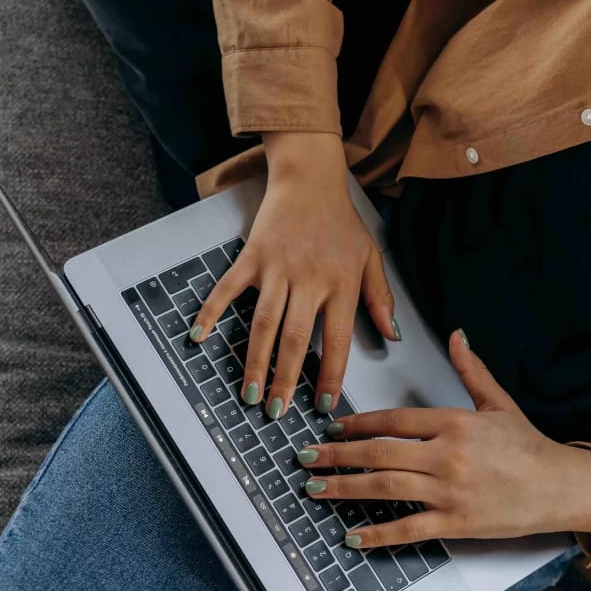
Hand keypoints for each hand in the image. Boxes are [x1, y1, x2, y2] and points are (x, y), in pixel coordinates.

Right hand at [187, 132, 399, 418]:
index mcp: (341, 285)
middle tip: (276, 411)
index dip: (330, 375)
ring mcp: (277, 269)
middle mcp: (309, 280)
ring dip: (254, 362)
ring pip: (263, 323)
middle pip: (294, 339)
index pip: (337, 340)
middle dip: (285, 379)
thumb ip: (381, 299)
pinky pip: (228, 289)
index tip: (323, 404)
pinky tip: (198, 337)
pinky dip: (211, 312)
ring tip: (249, 394)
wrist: (310, 179)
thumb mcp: (371, 258)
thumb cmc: (342, 222)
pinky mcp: (252, 256)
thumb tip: (392, 337)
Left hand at [297, 328, 590, 547]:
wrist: (561, 487)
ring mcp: (450, 491)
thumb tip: (457, 335)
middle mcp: (447, 455)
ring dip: (345, 488)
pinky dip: (379, 534)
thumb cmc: (528, 446)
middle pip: (379, 453)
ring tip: (315, 489)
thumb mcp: (499, 402)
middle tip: (305, 457)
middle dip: (337, 455)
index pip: (394, 420)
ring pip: (386, 488)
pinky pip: (409, 529)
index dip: (357, 423)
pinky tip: (353, 536)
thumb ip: (471, 370)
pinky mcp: (457, 523)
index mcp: (454, 422)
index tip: (332, 426)